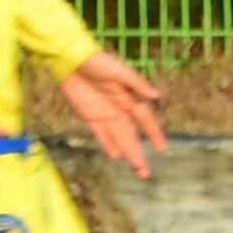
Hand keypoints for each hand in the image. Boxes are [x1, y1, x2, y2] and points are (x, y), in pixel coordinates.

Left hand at [56, 52, 163, 179]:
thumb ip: (137, 84)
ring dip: (126, 153)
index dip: (154, 134)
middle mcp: (119, 109)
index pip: (145, 120)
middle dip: (138, 154)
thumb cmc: (97, 61)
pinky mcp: (88, 115)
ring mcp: (103, 114)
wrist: (70, 59)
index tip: (162, 149)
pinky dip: (107, 144)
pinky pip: (100, 134)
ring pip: (117, 138)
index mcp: (129, 97)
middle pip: (131, 136)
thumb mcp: (119, 71)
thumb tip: (156, 97)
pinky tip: (115, 156)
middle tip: (145, 173)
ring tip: (136, 169)